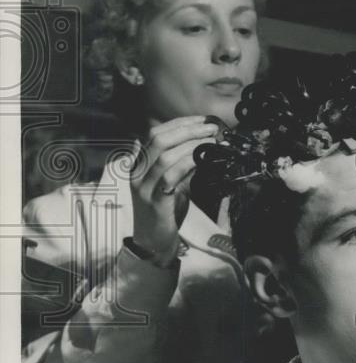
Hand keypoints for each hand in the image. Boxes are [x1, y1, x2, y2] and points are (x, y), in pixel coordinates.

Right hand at [130, 116, 218, 265]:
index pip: (155, 133)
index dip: (180, 123)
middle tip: (211, 128)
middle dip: (188, 130)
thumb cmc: (164, 211)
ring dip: (191, 145)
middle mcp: (137, 173)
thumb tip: (204, 143)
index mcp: (139, 164)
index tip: (202, 120)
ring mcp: (144, 188)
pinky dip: (187, 164)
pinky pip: (170, 177)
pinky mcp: (155, 202)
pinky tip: (202, 160)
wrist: (153, 243)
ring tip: (211, 142)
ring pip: (165, 156)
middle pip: (159, 140)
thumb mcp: (172, 182)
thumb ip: (181, 163)